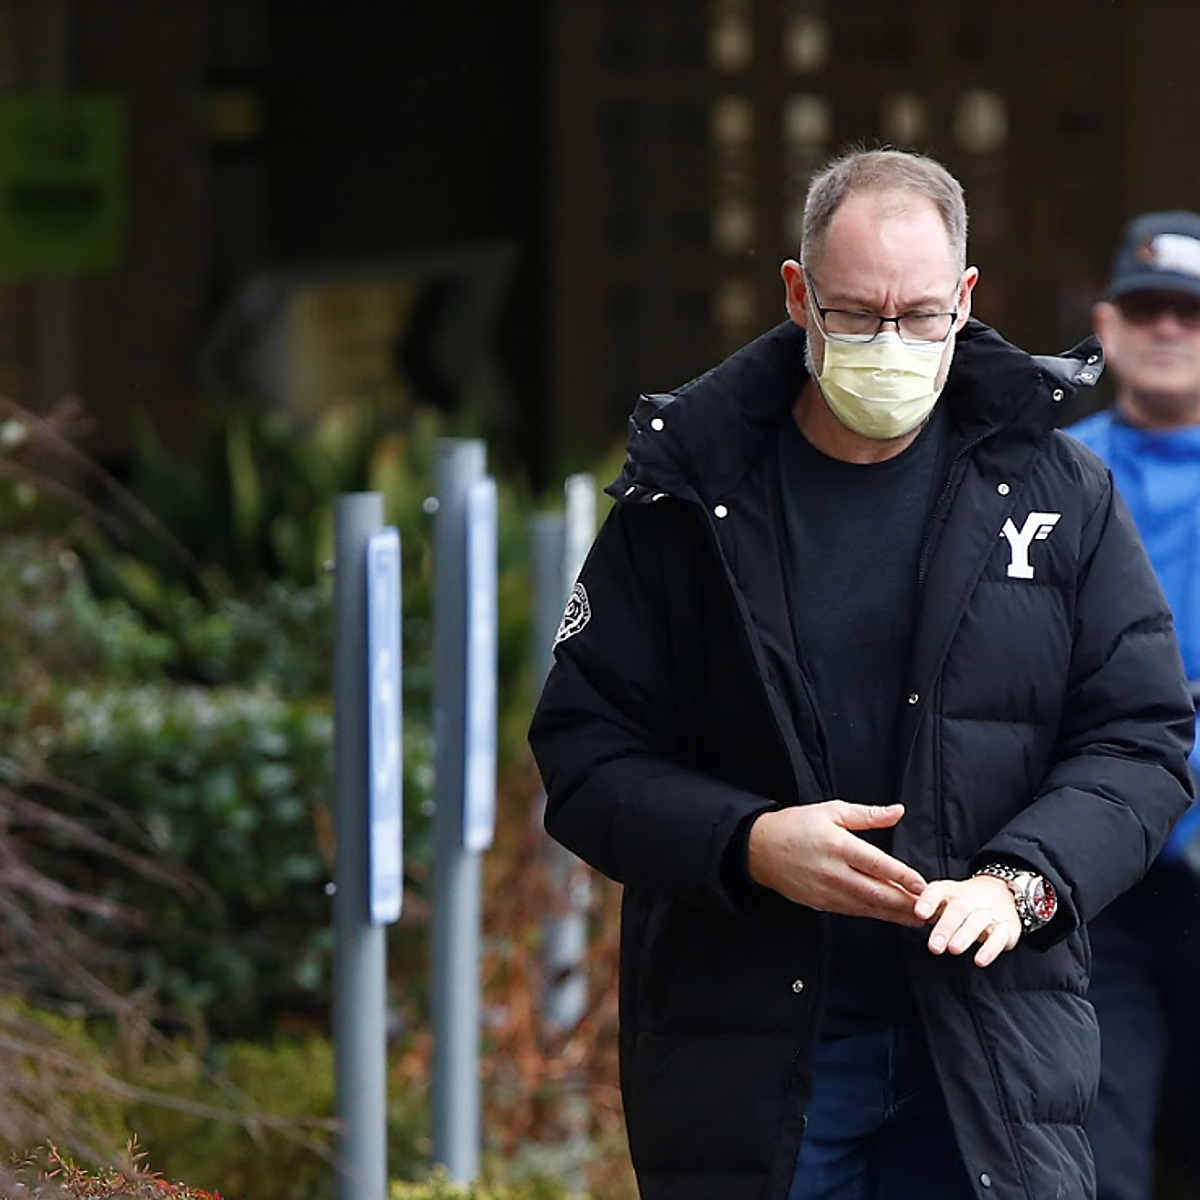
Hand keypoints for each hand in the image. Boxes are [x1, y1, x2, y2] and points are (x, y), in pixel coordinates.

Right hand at [747, 801, 927, 925]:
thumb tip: (897, 811)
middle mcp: (833, 871)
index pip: (877, 864)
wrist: (759, 849)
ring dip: (894, 914)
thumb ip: (867, 815)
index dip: (902, 876)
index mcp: (838, 845)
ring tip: (918, 918)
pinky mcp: (821, 903)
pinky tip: (890, 916)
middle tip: (931, 910)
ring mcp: (826, 891)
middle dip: (906, 903)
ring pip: (867, 907)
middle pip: (876, 892)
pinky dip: (875, 914)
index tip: (923, 885)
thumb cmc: (796, 825)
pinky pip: (853, 911)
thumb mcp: (830, 810)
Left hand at [913, 875, 1021, 966]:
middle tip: (934, 946)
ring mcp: (990, 913)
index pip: (938, 891)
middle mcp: (970, 900)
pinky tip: (979, 960)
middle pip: (958, 909)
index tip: (919, 913)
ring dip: (965, 936)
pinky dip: (990, 949)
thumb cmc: (964, 902)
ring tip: (953, 949)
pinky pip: (999, 937)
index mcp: (951, 891)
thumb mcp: (945, 899)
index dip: (928, 901)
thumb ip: (927, 907)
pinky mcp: (1006, 928)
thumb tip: (901, 913)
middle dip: (945, 927)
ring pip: (977, 922)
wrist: (1003, 894)